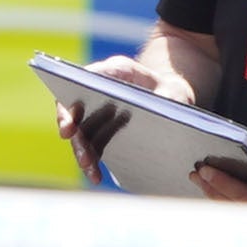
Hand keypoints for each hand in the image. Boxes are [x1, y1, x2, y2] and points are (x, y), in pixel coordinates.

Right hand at [56, 48, 178, 183]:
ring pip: (81, 130)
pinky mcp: (100, 127)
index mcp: (116, 70)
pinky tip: (96, 176)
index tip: (69, 126)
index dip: (71, 103)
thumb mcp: (176, 90)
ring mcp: (97, 109)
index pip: (83, 81)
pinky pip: (91, 143)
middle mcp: (99, 89)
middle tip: (83, 157)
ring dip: (82, 152)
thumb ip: (170, 97)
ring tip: (92, 172)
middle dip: (76, 136)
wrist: (170, 96)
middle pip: (76, 110)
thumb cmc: (171, 88)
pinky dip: (92, 159)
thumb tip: (165, 108)